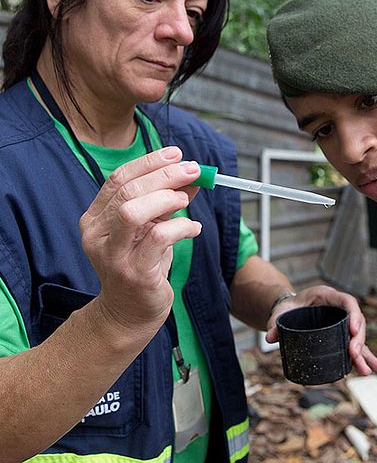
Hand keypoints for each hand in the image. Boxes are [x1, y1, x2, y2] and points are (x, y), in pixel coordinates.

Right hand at [79, 146, 201, 333]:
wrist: (130, 311)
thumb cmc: (141, 263)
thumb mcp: (152, 227)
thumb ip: (167, 201)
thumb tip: (192, 176)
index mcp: (96, 218)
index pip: (119, 178)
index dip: (149, 162)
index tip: (177, 154)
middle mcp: (97, 234)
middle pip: (128, 191)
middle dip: (164, 175)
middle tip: (193, 170)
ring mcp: (112, 255)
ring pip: (133, 212)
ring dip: (166, 199)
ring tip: (186, 200)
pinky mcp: (133, 273)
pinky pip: (158, 238)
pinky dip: (182, 227)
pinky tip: (194, 228)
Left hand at [264, 285, 376, 375]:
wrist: (289, 309)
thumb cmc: (287, 307)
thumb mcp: (281, 312)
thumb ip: (275, 323)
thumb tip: (270, 337)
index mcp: (327, 295)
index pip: (347, 301)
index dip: (354, 315)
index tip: (353, 330)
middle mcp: (338, 308)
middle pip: (356, 322)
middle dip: (358, 339)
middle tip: (354, 355)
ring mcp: (341, 322)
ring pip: (358, 337)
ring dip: (365, 354)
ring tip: (371, 371)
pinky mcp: (340, 335)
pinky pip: (355, 347)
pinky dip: (364, 358)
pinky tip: (374, 370)